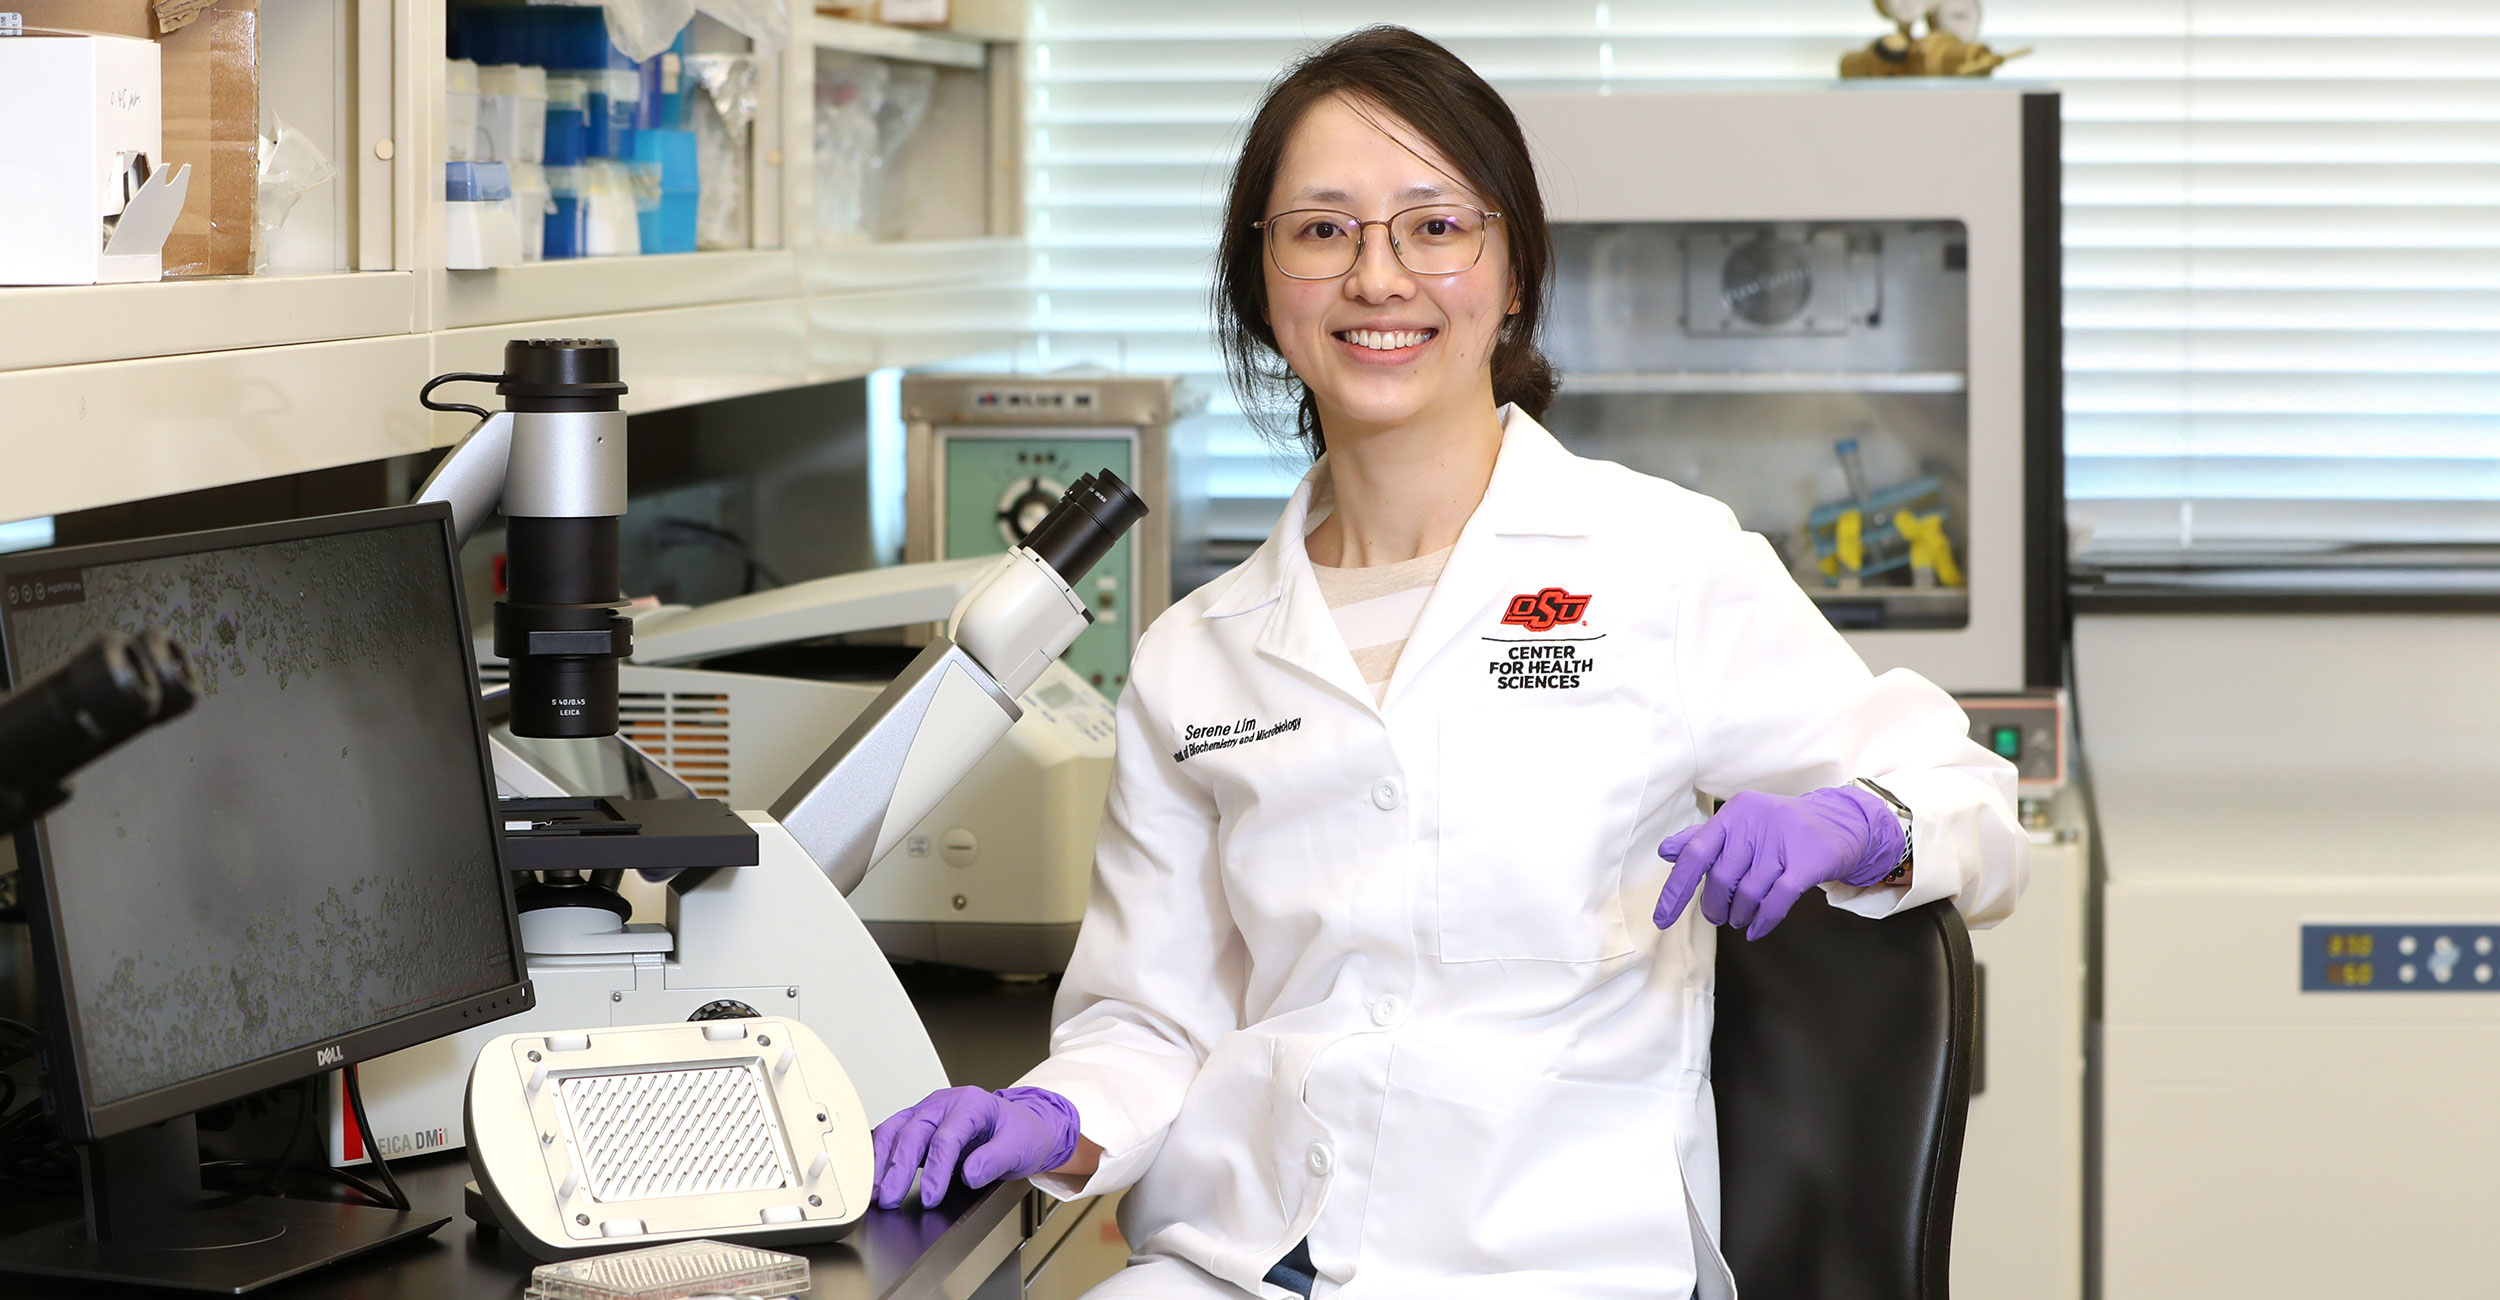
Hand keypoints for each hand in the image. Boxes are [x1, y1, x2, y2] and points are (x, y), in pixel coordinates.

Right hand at [870, 1085, 1081, 1208]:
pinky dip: (878, 1155)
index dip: (935, 1170)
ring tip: (873, 1191)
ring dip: (881, 1162)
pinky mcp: (916, 1125)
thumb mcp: (1020, 1146)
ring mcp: (927, 1112)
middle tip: (889, 1199)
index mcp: (971, 1104)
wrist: (1020, 1126)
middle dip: (898, 1168)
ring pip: (894, 1130)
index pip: (946, 1137)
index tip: (929, 1196)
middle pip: (913, 1132)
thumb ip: (995, 1159)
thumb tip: (970, 1174)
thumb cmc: (1019, 1133)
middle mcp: (944, 1104)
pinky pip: (891, 1135)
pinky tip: (871, 1175)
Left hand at [1653, 785, 1903, 940]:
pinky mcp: (1808, 861)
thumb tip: (1665, 851)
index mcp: (1734, 813)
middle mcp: (1756, 822)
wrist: (1841, 822)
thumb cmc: (1781, 828)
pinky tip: (1756, 930)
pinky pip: (1776, 902)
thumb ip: (1703, 838)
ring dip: (1739, 915)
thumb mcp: (1742, 825)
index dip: (1675, 889)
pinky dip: (1763, 922)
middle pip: (1721, 879)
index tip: (1662, 919)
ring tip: (1739, 919)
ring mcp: (1784, 841)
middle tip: (1718, 915)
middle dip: (1715, 906)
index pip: (1695, 854)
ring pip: (1748, 894)